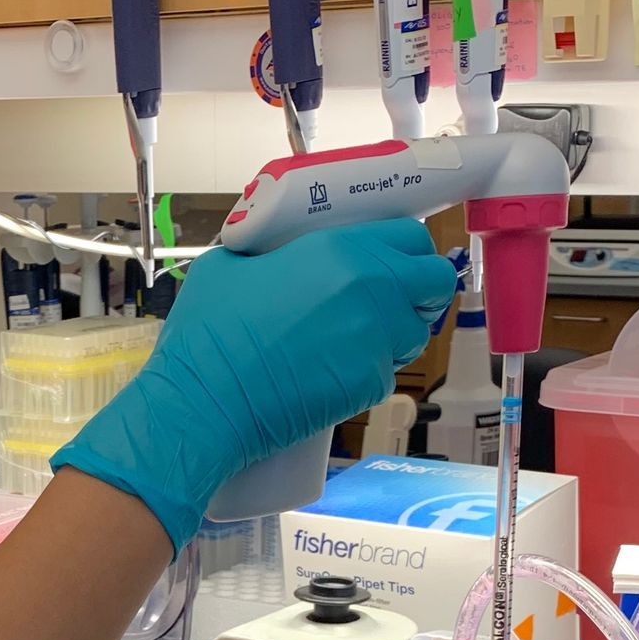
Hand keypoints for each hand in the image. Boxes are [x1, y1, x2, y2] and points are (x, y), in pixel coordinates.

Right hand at [51, 220, 456, 551]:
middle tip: (393, 302)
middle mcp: (371, 289)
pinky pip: (386, 374)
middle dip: (421, 291)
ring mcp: (376, 341)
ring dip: (395, 336)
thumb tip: (276, 256)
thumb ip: (269, 252)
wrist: (203, 403)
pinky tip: (329, 375)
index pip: (411, 236)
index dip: (407, 250)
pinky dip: (366, 375)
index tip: (393, 262)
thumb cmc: (207, 333)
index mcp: (339, 249)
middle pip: (435, 281)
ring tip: (352, 344)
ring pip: (416, 332)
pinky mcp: (370, 386)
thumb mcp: (228, 266)